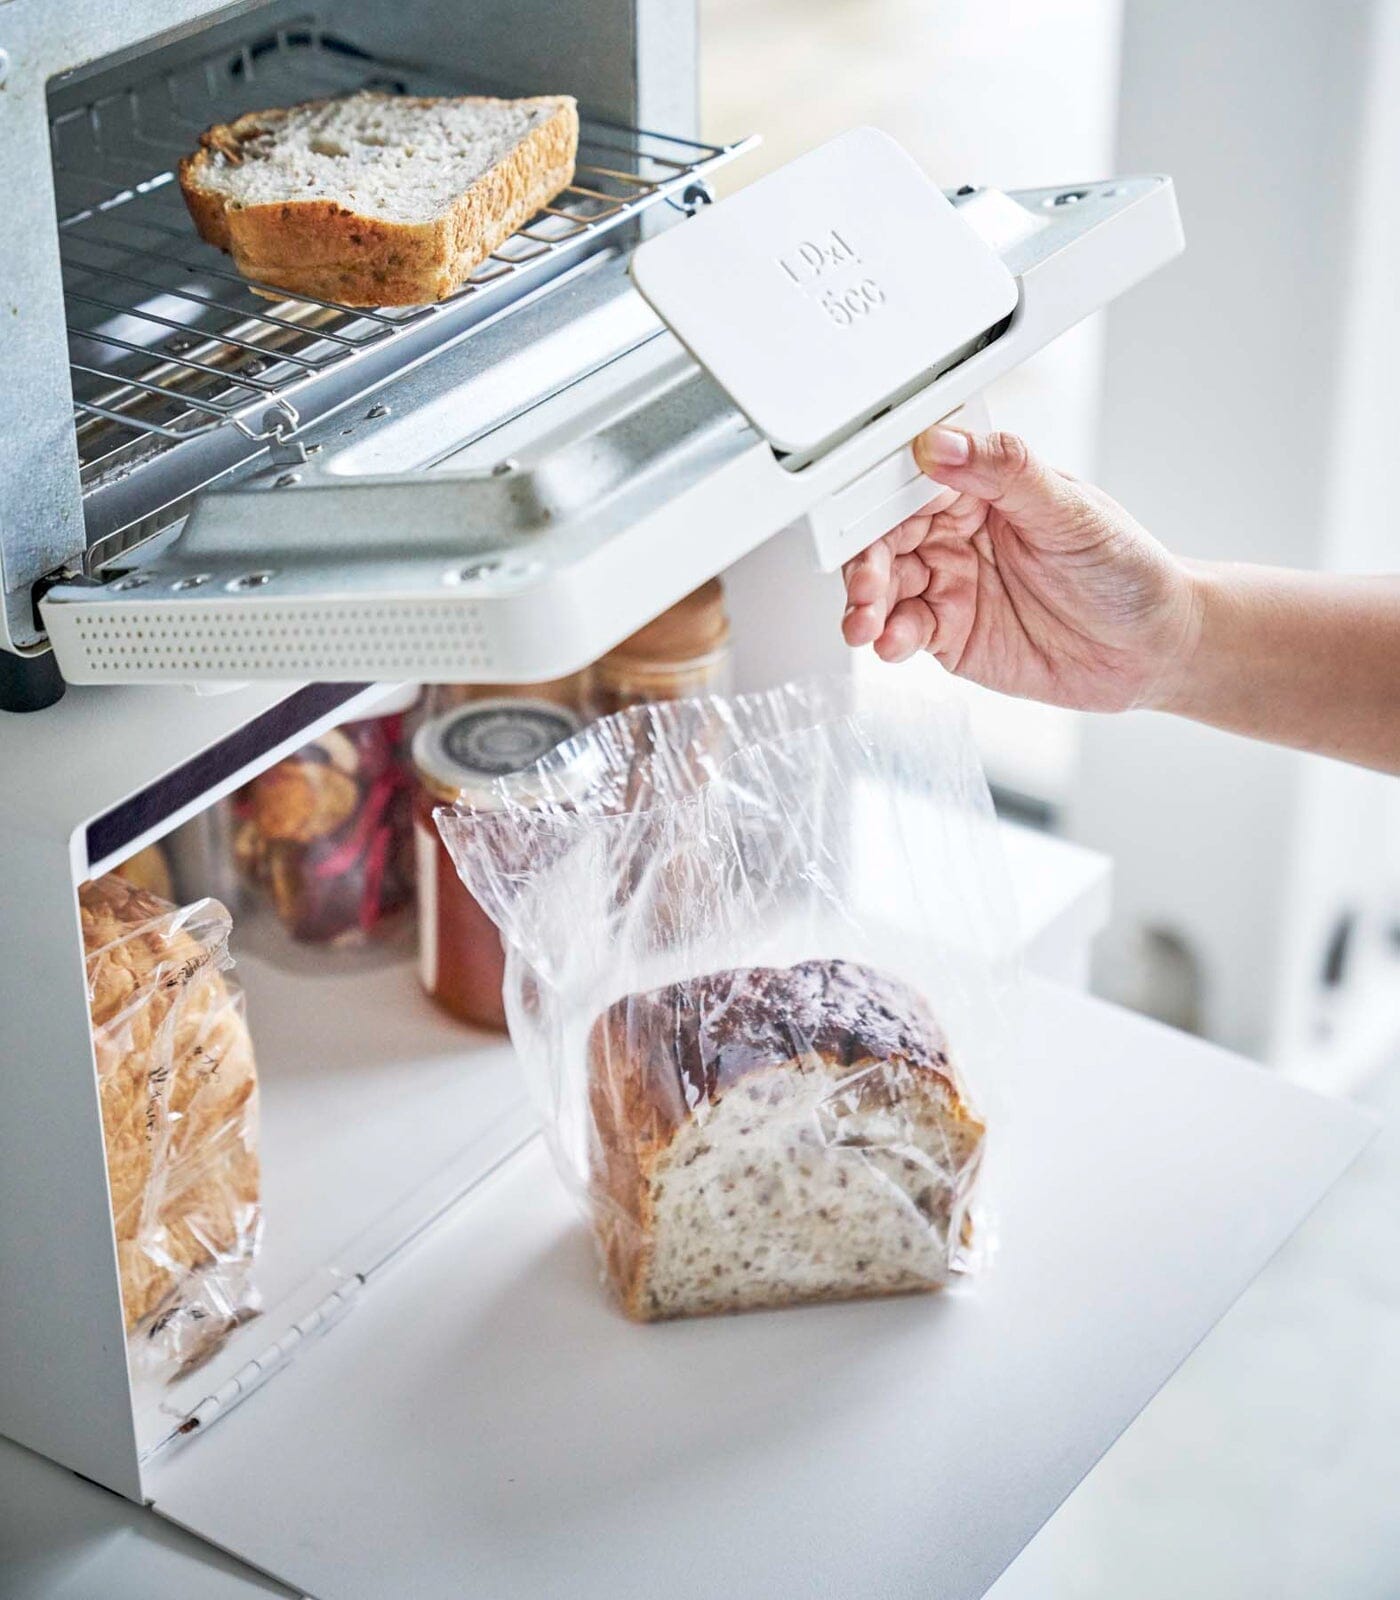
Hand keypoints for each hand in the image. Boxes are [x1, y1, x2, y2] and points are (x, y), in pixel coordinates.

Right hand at [841, 426, 1202, 712]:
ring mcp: (950, 586)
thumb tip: (945, 444)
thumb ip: (1005, 472)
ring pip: (885, 587)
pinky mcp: (951, 635)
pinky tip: (893, 643)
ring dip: (866, 604)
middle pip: (885, 537)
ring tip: (866, 622)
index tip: (857, 513)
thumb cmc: (1126, 570)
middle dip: (865, 561)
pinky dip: (890, 637)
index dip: (876, 495)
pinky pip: (905, 631)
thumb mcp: (1071, 510)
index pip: (912, 481)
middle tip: (866, 584)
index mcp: (983, 488)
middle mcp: (957, 534)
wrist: (1153, 649)